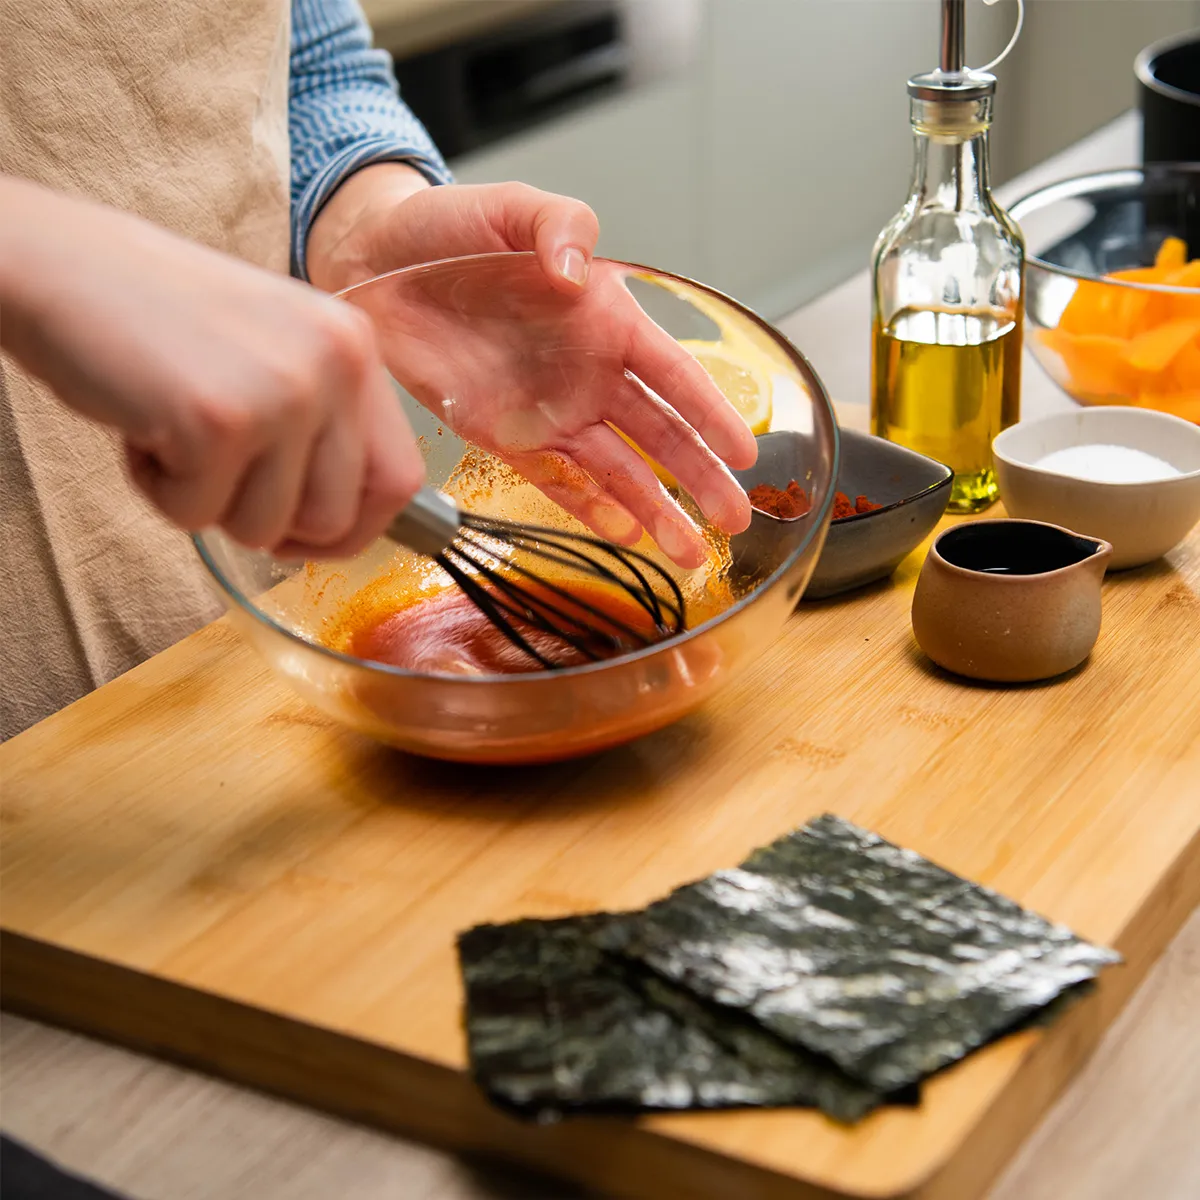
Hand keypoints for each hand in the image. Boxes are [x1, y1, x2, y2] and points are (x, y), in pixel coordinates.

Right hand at [0, 176, 423, 559]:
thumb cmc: (161, 322)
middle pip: (337, 519)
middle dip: (275, 529)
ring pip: (269, 529)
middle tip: (219, 485)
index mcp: (355, 347)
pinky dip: (159, 491)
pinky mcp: (219, 421)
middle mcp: (336, 364)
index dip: (357, 528)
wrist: (60, 265)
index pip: (401, 479)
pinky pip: (198, 517)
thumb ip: (322, 426)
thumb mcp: (274, 354)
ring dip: (209, 505)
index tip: (307, 534)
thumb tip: (345, 526)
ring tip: (175, 434)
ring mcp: (283, 392)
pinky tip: (142, 427)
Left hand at [308, 169, 756, 566]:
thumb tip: (576, 275)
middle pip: (659, 436)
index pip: (674, 375)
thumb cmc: (449, 230)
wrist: (376, 264)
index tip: (747, 454)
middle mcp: (587, 373)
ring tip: (690, 552)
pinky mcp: (505, 438)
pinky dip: (589, 509)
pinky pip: (556, 480)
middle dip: (699, 479)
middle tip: (736, 520)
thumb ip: (559, 227)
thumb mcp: (512, 208)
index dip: (713, 415)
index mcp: (604, 320)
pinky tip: (624, 534)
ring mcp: (549, 411)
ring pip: (616, 470)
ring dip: (655, 511)